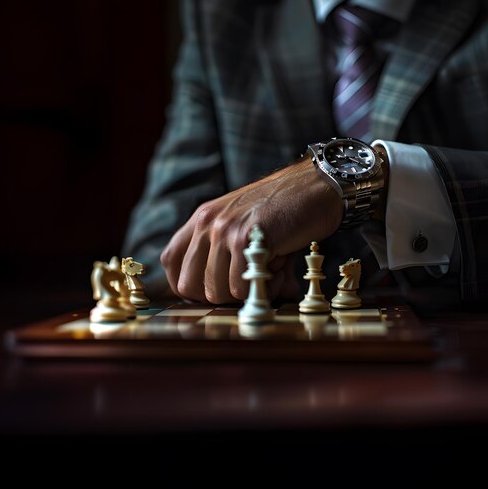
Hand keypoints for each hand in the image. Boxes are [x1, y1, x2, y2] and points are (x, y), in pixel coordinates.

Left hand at [160, 157, 342, 303]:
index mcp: (203, 218)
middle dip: (218, 295)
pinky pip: (240, 288)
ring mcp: (223, 230)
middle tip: (246, 284)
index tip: (213, 291)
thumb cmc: (286, 210)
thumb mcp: (246, 225)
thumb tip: (233, 301)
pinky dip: (260, 289)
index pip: (171, 262)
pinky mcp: (244, 240)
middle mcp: (207, 223)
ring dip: (244, 293)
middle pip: (189, 285)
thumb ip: (229, 259)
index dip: (189, 285)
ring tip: (269, 270)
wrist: (316, 187)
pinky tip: (278, 268)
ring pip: (216, 291)